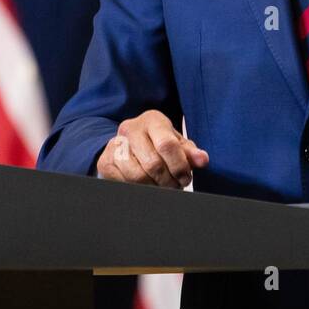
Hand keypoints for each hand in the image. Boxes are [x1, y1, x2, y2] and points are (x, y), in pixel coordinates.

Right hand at [95, 110, 209, 187]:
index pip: (167, 145)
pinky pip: (123, 183)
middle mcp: (131, 128)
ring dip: (154, 187)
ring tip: (163, 187)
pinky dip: (139, 189)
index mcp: (152, 120)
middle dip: (168, 180)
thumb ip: (190, 152)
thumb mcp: (177, 144)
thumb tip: (202, 160)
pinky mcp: (105, 161)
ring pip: (137, 176)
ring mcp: (115, 145)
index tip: (185, 177)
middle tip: (175, 185)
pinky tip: (147, 186)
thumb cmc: (158, 143)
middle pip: (153, 164)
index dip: (179, 166)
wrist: (130, 144)